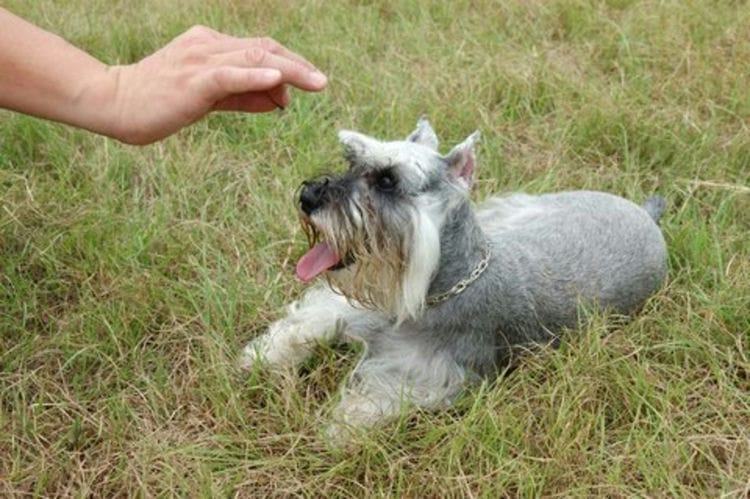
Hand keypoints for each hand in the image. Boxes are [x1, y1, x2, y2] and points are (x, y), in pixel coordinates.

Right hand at [104, 26, 327, 144]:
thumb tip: (281, 100)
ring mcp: (200, 60)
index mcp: (212, 45)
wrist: (115, 103)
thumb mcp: (210, 98)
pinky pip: (230, 74)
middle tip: (322, 82)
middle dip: (298, 65)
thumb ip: (245, 97)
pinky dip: (256, 75)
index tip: (311, 81)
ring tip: (316, 82)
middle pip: (264, 49)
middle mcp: (209, 45)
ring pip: (254, 58)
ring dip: (289, 69)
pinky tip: (278, 78)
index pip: (260, 49)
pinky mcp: (193, 80)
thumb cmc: (160, 101)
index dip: (290, 64)